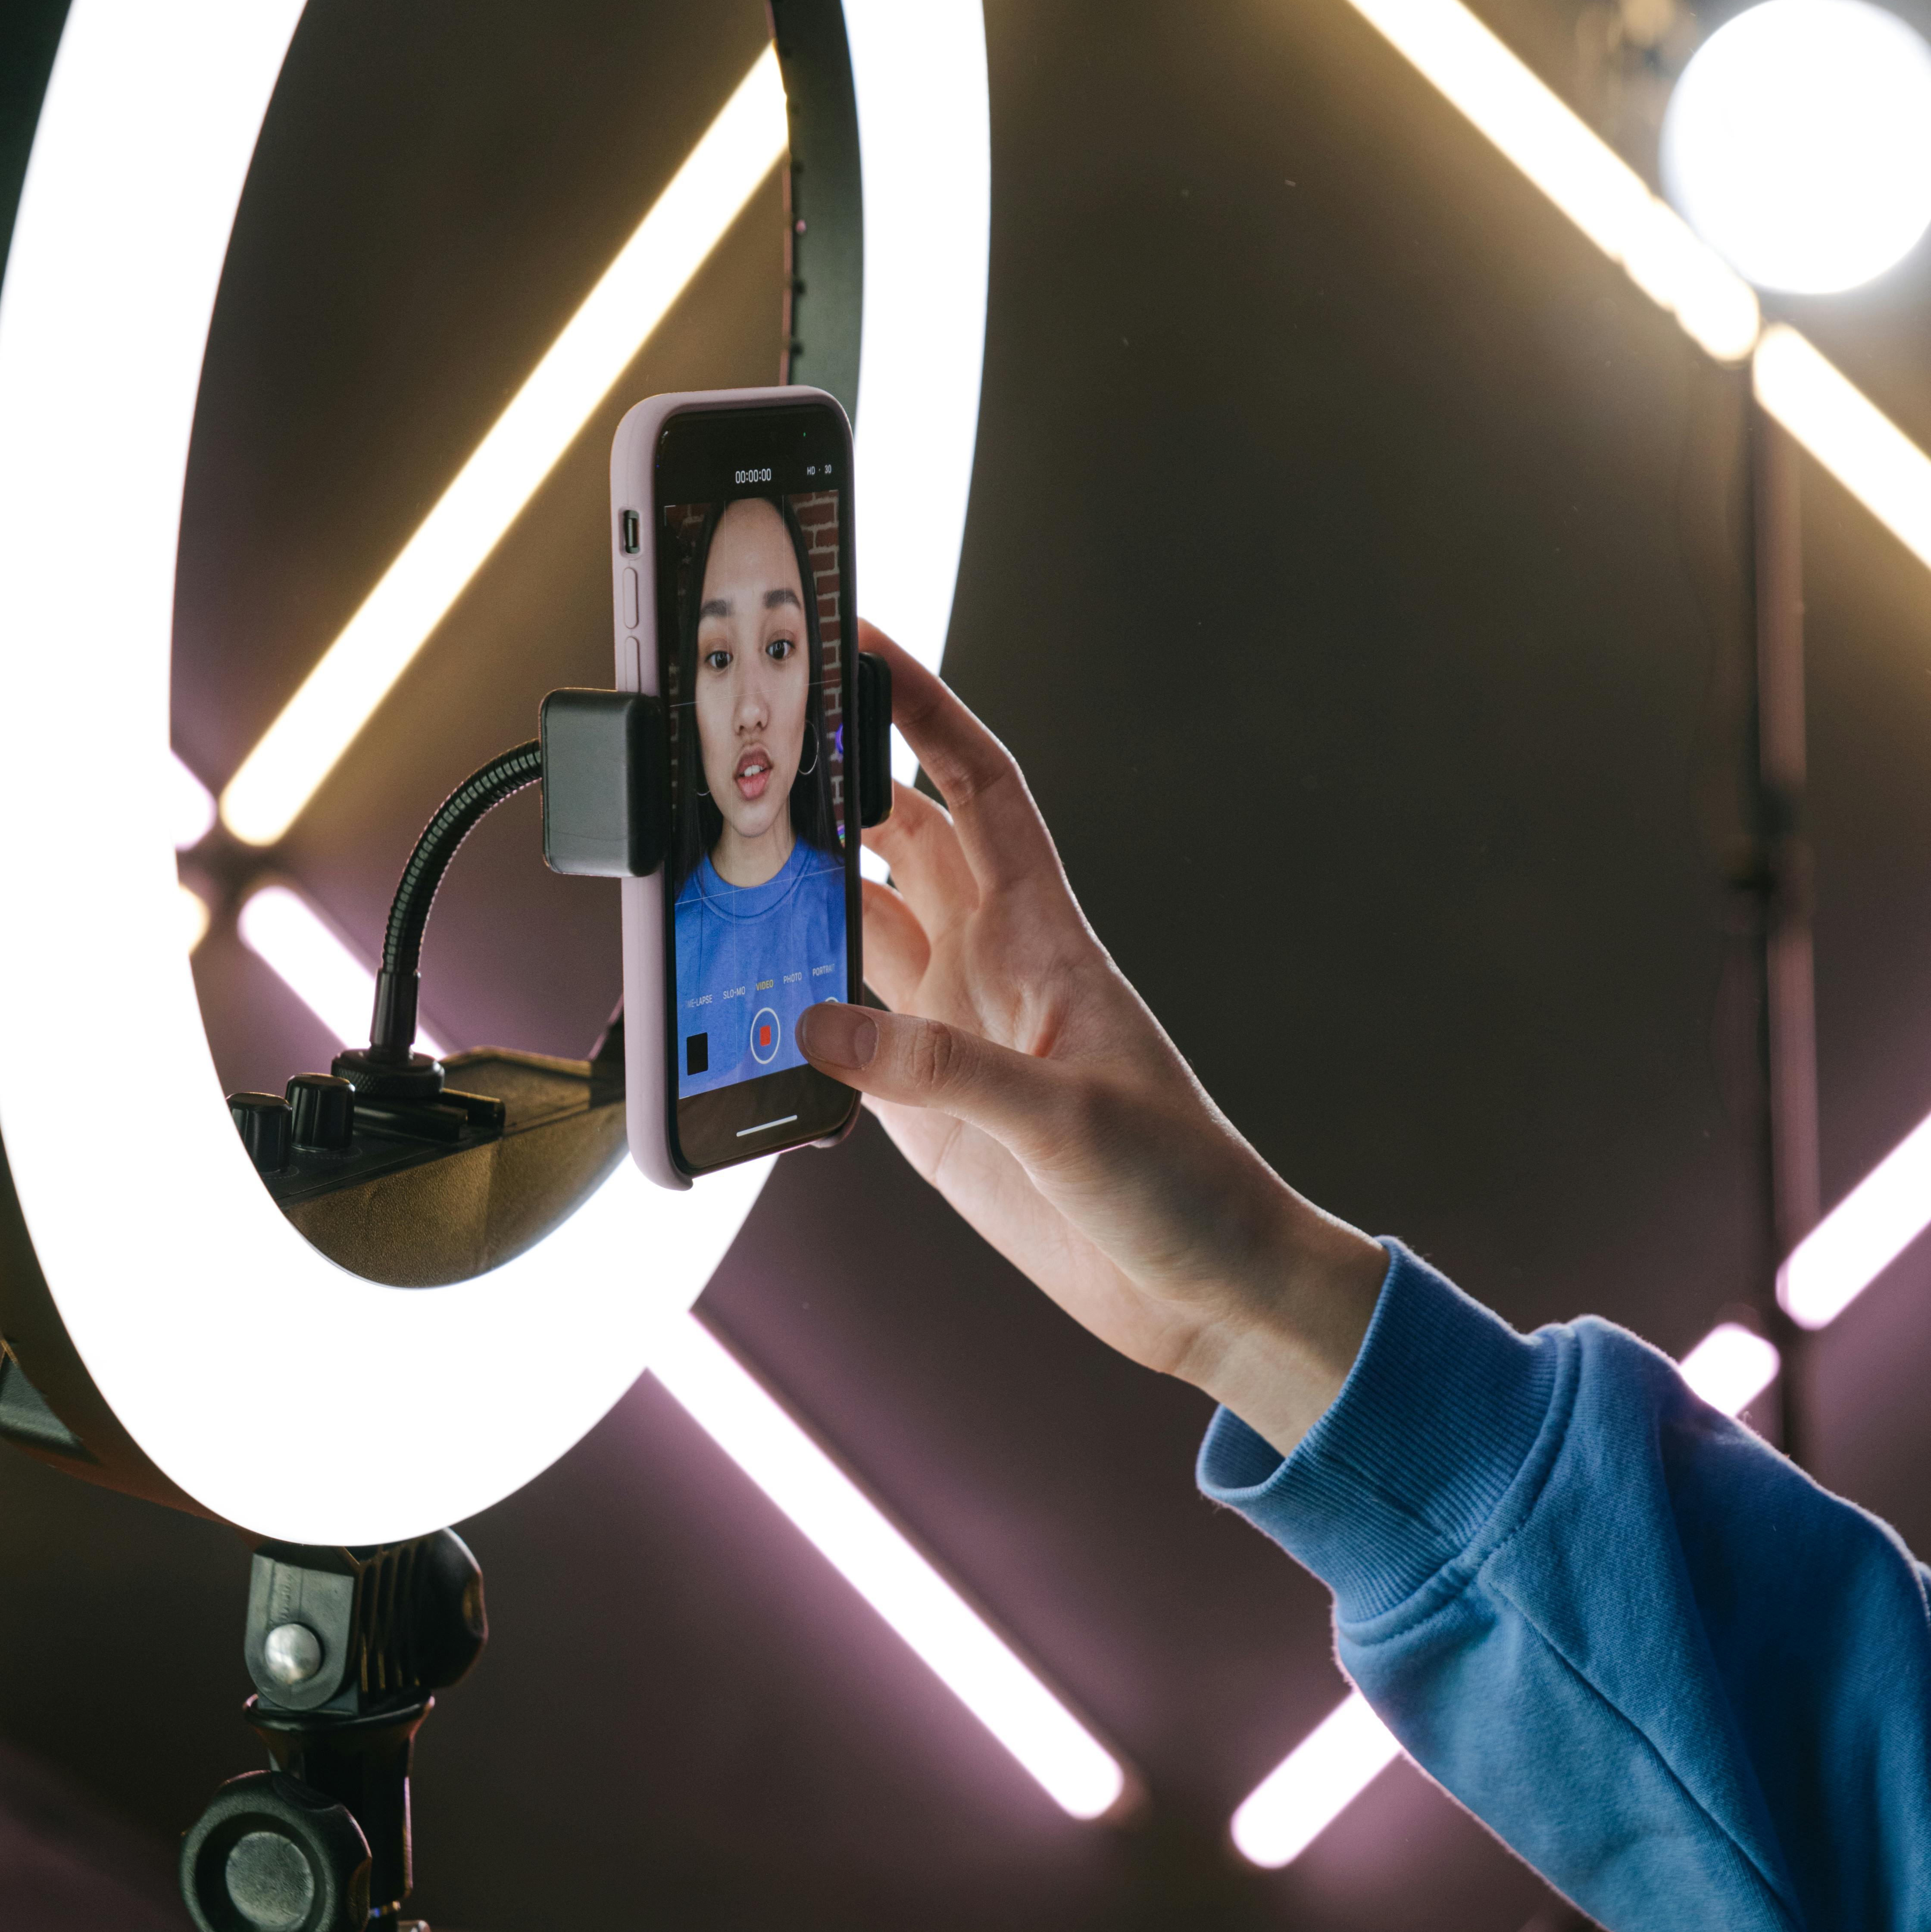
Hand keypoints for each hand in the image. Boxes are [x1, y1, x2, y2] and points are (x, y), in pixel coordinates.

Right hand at [799, 628, 1385, 1460]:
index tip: (868, 645)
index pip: (979, 789)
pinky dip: (798, 1017)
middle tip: (751, 751)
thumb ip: (940, 1073)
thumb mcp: (1067, 1120)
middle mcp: (990, 969)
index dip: (927, 712)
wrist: (1205, 1286)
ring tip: (724, 860)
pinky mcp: (929, 1111)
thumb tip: (821, 1027)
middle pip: (899, 845)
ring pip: (861, 933)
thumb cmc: (1181, 1181)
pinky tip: (749, 1002)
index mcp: (1043, 938)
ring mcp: (954, 1035)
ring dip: (802, 898)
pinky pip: (846, 1040)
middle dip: (834, 792)